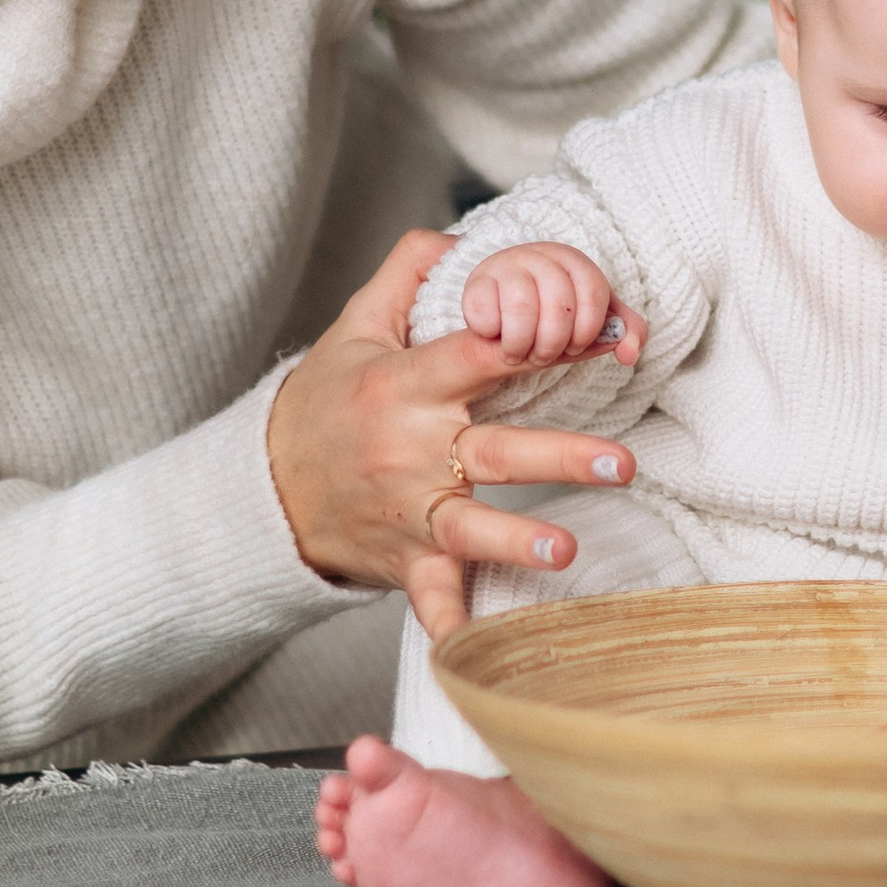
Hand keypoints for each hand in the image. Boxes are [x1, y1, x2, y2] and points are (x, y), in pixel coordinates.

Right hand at [266, 228, 641, 643]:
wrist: (267, 486)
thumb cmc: (325, 401)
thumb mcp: (355, 326)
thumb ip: (409, 273)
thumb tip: (463, 234)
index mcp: (405, 385)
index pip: (483, 354)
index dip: (543, 339)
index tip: (609, 334)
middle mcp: (411, 450)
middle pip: (492, 451)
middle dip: (557, 457)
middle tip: (620, 463)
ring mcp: (408, 511)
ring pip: (470, 528)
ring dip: (517, 541)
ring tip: (565, 550)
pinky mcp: (405, 561)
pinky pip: (431, 599)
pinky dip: (451, 625)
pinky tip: (478, 652)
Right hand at [462, 244, 643, 370]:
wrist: (503, 298)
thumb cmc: (553, 311)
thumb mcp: (592, 318)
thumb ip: (624, 332)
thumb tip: (628, 354)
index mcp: (574, 261)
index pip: (593, 294)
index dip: (586, 331)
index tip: (575, 346)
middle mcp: (541, 255)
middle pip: (559, 307)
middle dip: (552, 345)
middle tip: (542, 355)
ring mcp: (506, 265)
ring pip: (522, 311)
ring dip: (521, 345)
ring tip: (517, 352)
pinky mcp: (475, 281)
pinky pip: (486, 317)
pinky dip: (492, 336)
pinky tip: (494, 335)